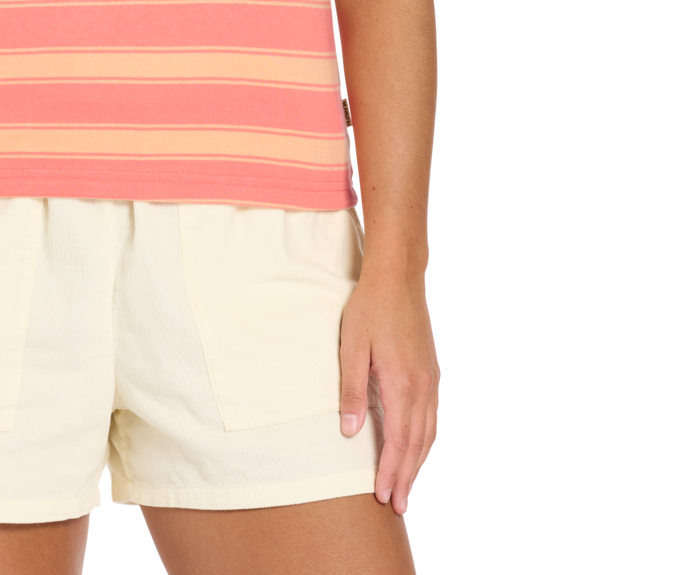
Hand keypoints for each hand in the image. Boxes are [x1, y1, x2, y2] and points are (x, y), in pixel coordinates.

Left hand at [338, 266, 439, 515]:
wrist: (398, 277)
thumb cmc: (370, 308)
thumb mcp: (351, 347)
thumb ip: (352, 391)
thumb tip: (351, 433)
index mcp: (402, 383)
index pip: (399, 441)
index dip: (391, 472)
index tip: (382, 496)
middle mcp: (423, 387)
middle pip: (417, 445)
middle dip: (407, 477)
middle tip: (396, 506)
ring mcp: (431, 380)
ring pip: (429, 433)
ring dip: (418, 463)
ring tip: (406, 487)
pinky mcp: (432, 372)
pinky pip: (432, 417)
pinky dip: (425, 441)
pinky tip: (417, 448)